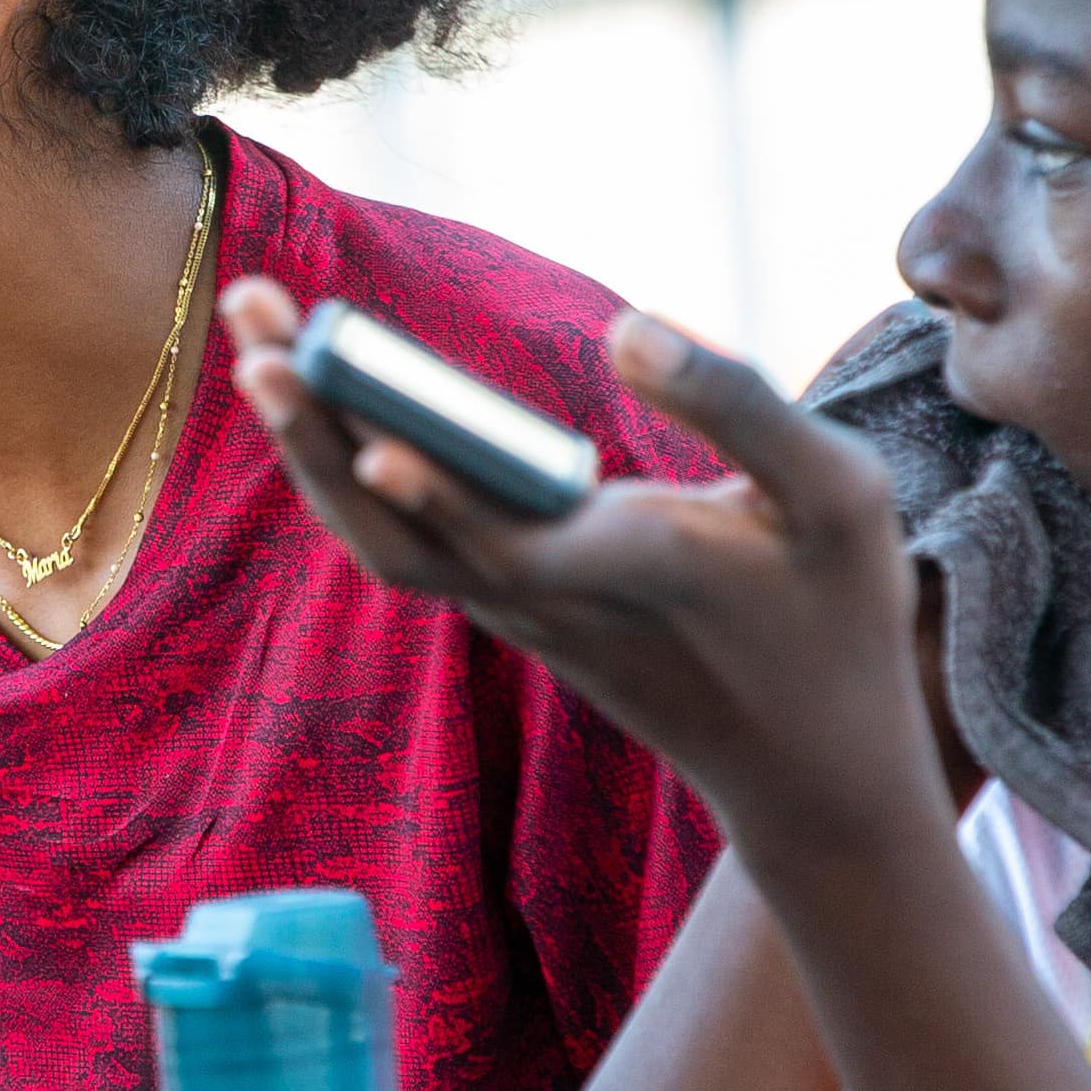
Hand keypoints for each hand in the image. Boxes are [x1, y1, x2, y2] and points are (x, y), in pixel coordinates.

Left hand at [221, 281, 933, 857]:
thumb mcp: (838, 496)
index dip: (440, 498)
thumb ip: (740, 406)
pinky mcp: (512, 607)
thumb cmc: (836, 617)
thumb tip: (628, 326)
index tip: (372, 436)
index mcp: (637, 569)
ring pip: (387, 547)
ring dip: (313, 449)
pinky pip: (406, 545)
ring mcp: (520, 612)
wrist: (807, 771)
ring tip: (260, 339)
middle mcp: (552, 599)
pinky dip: (349, 474)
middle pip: (401, 534)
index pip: (513, 542)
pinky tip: (318, 394)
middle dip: (319, 429)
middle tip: (252, 319)